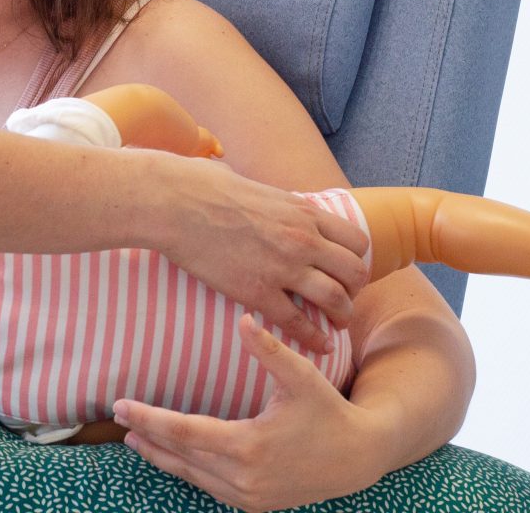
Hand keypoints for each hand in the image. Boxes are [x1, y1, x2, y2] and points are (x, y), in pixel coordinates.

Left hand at [113, 314, 383, 511]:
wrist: (357, 458)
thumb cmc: (328, 410)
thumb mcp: (302, 377)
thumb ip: (270, 350)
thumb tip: (243, 319)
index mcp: (249, 445)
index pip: (184, 432)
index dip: (149, 418)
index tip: (120, 406)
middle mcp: (244, 477)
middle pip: (180, 456)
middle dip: (146, 435)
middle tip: (117, 416)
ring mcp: (248, 496)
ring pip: (191, 476)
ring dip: (161, 457)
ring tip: (134, 437)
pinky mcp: (254, 504)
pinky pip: (209, 488)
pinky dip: (187, 471)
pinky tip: (171, 456)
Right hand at [160, 157, 368, 351]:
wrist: (173, 203)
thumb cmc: (201, 186)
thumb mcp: (250, 184)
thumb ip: (264, 195)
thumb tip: (243, 184)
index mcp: (303, 212)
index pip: (356, 241)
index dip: (355, 260)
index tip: (344, 272)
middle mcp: (302, 239)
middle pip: (354, 273)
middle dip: (354, 291)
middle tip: (343, 301)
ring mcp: (283, 267)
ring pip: (336, 300)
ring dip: (341, 316)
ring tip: (336, 324)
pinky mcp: (258, 291)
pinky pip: (298, 322)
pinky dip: (313, 338)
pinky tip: (319, 345)